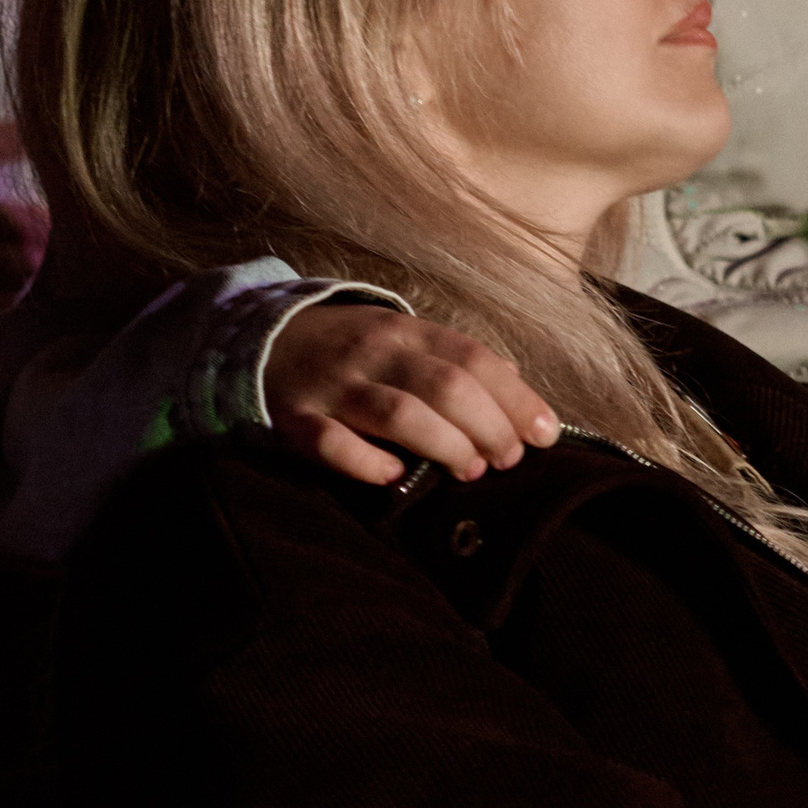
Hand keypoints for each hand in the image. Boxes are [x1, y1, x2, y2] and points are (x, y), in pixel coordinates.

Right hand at [267, 305, 560, 486]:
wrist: (262, 341)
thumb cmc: (352, 350)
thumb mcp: (405, 339)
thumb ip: (456, 359)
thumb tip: (516, 384)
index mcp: (407, 332)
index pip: (475, 359)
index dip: (517, 399)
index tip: (546, 434)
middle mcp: (374, 353)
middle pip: (446, 386)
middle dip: (488, 426)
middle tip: (506, 459)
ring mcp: (333, 387)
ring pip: (399, 413)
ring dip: (445, 444)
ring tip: (469, 470)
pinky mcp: (294, 421)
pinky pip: (331, 445)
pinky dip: (367, 463)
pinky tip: (395, 475)